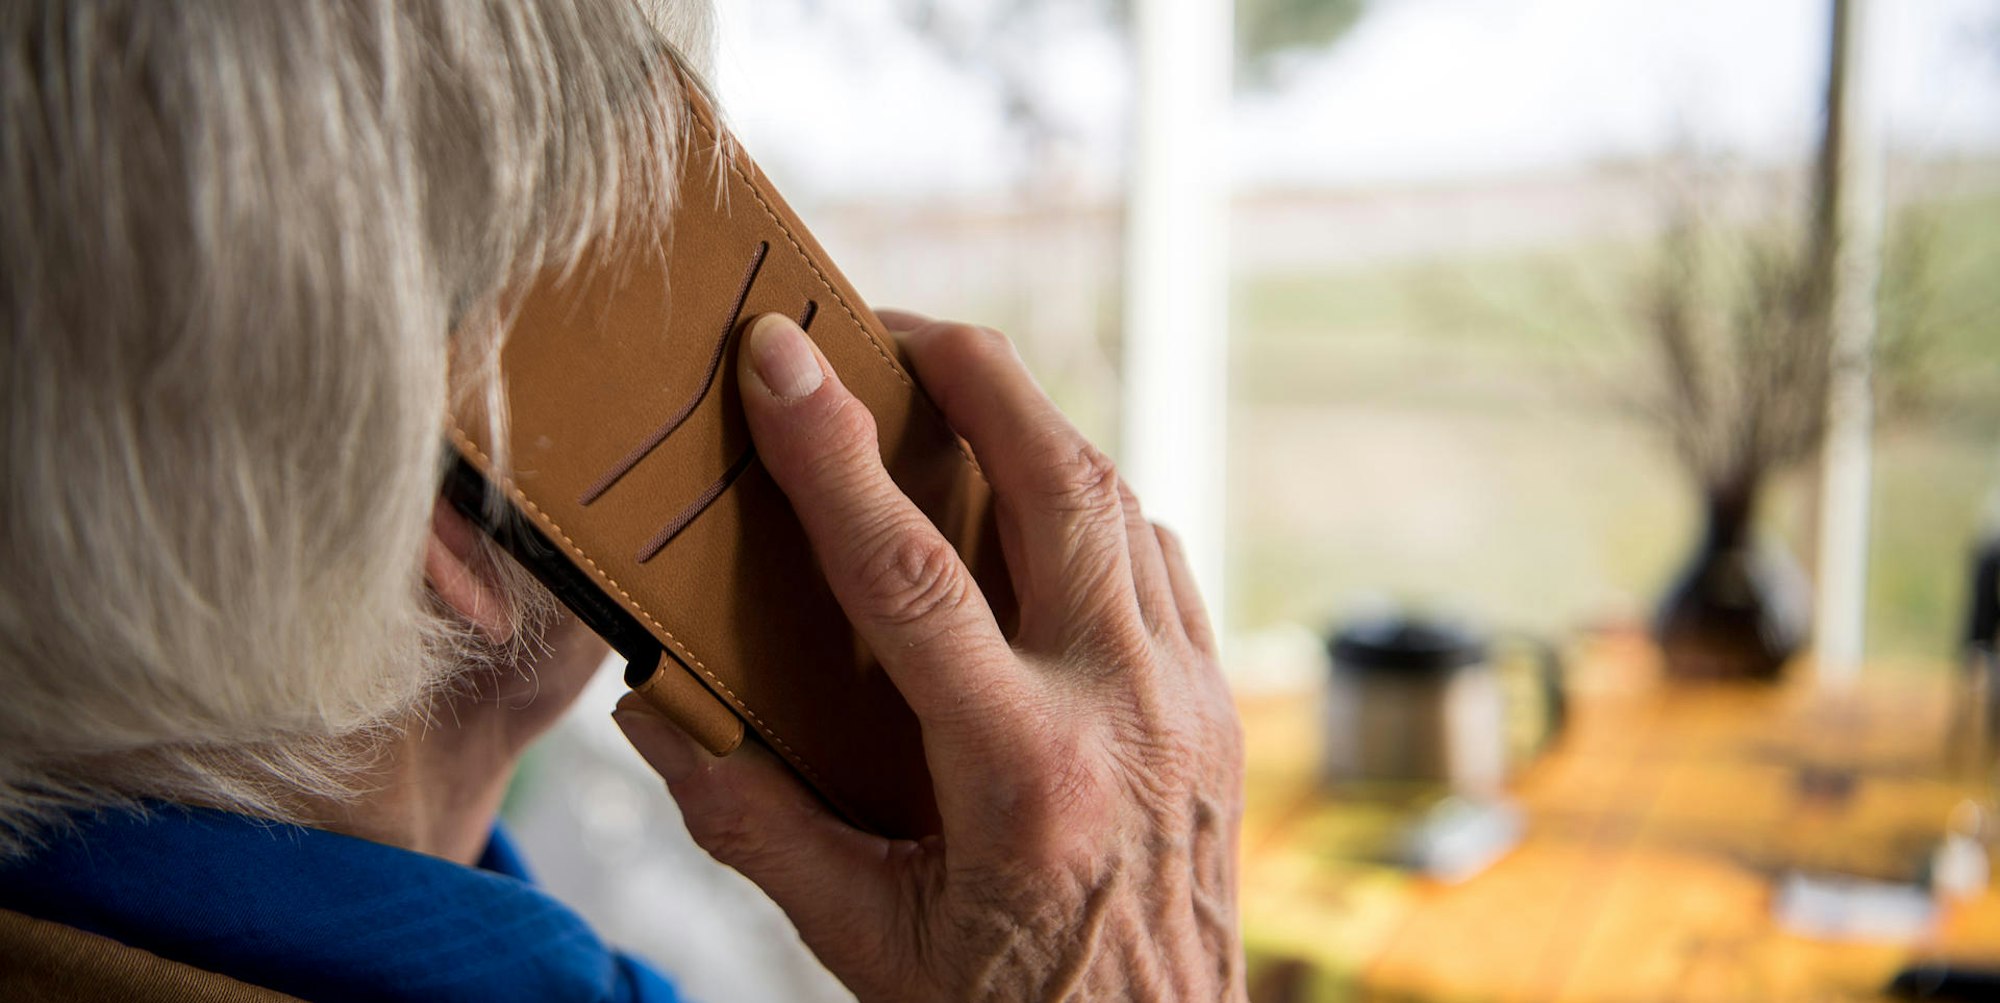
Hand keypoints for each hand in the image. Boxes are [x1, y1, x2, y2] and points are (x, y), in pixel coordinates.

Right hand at [614, 311, 1245, 1001]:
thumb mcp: (863, 941)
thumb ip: (755, 824)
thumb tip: (658, 714)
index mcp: (1023, 777)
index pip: (910, 573)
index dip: (830, 450)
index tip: (776, 353)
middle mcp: (1127, 715)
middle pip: (1061, 482)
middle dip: (976, 372)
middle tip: (891, 325)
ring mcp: (1191, 703)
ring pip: (1124, 503)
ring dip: (1037, 429)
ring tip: (954, 397)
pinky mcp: (1219, 707)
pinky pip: (1160, 561)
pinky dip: (1096, 507)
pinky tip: (1038, 510)